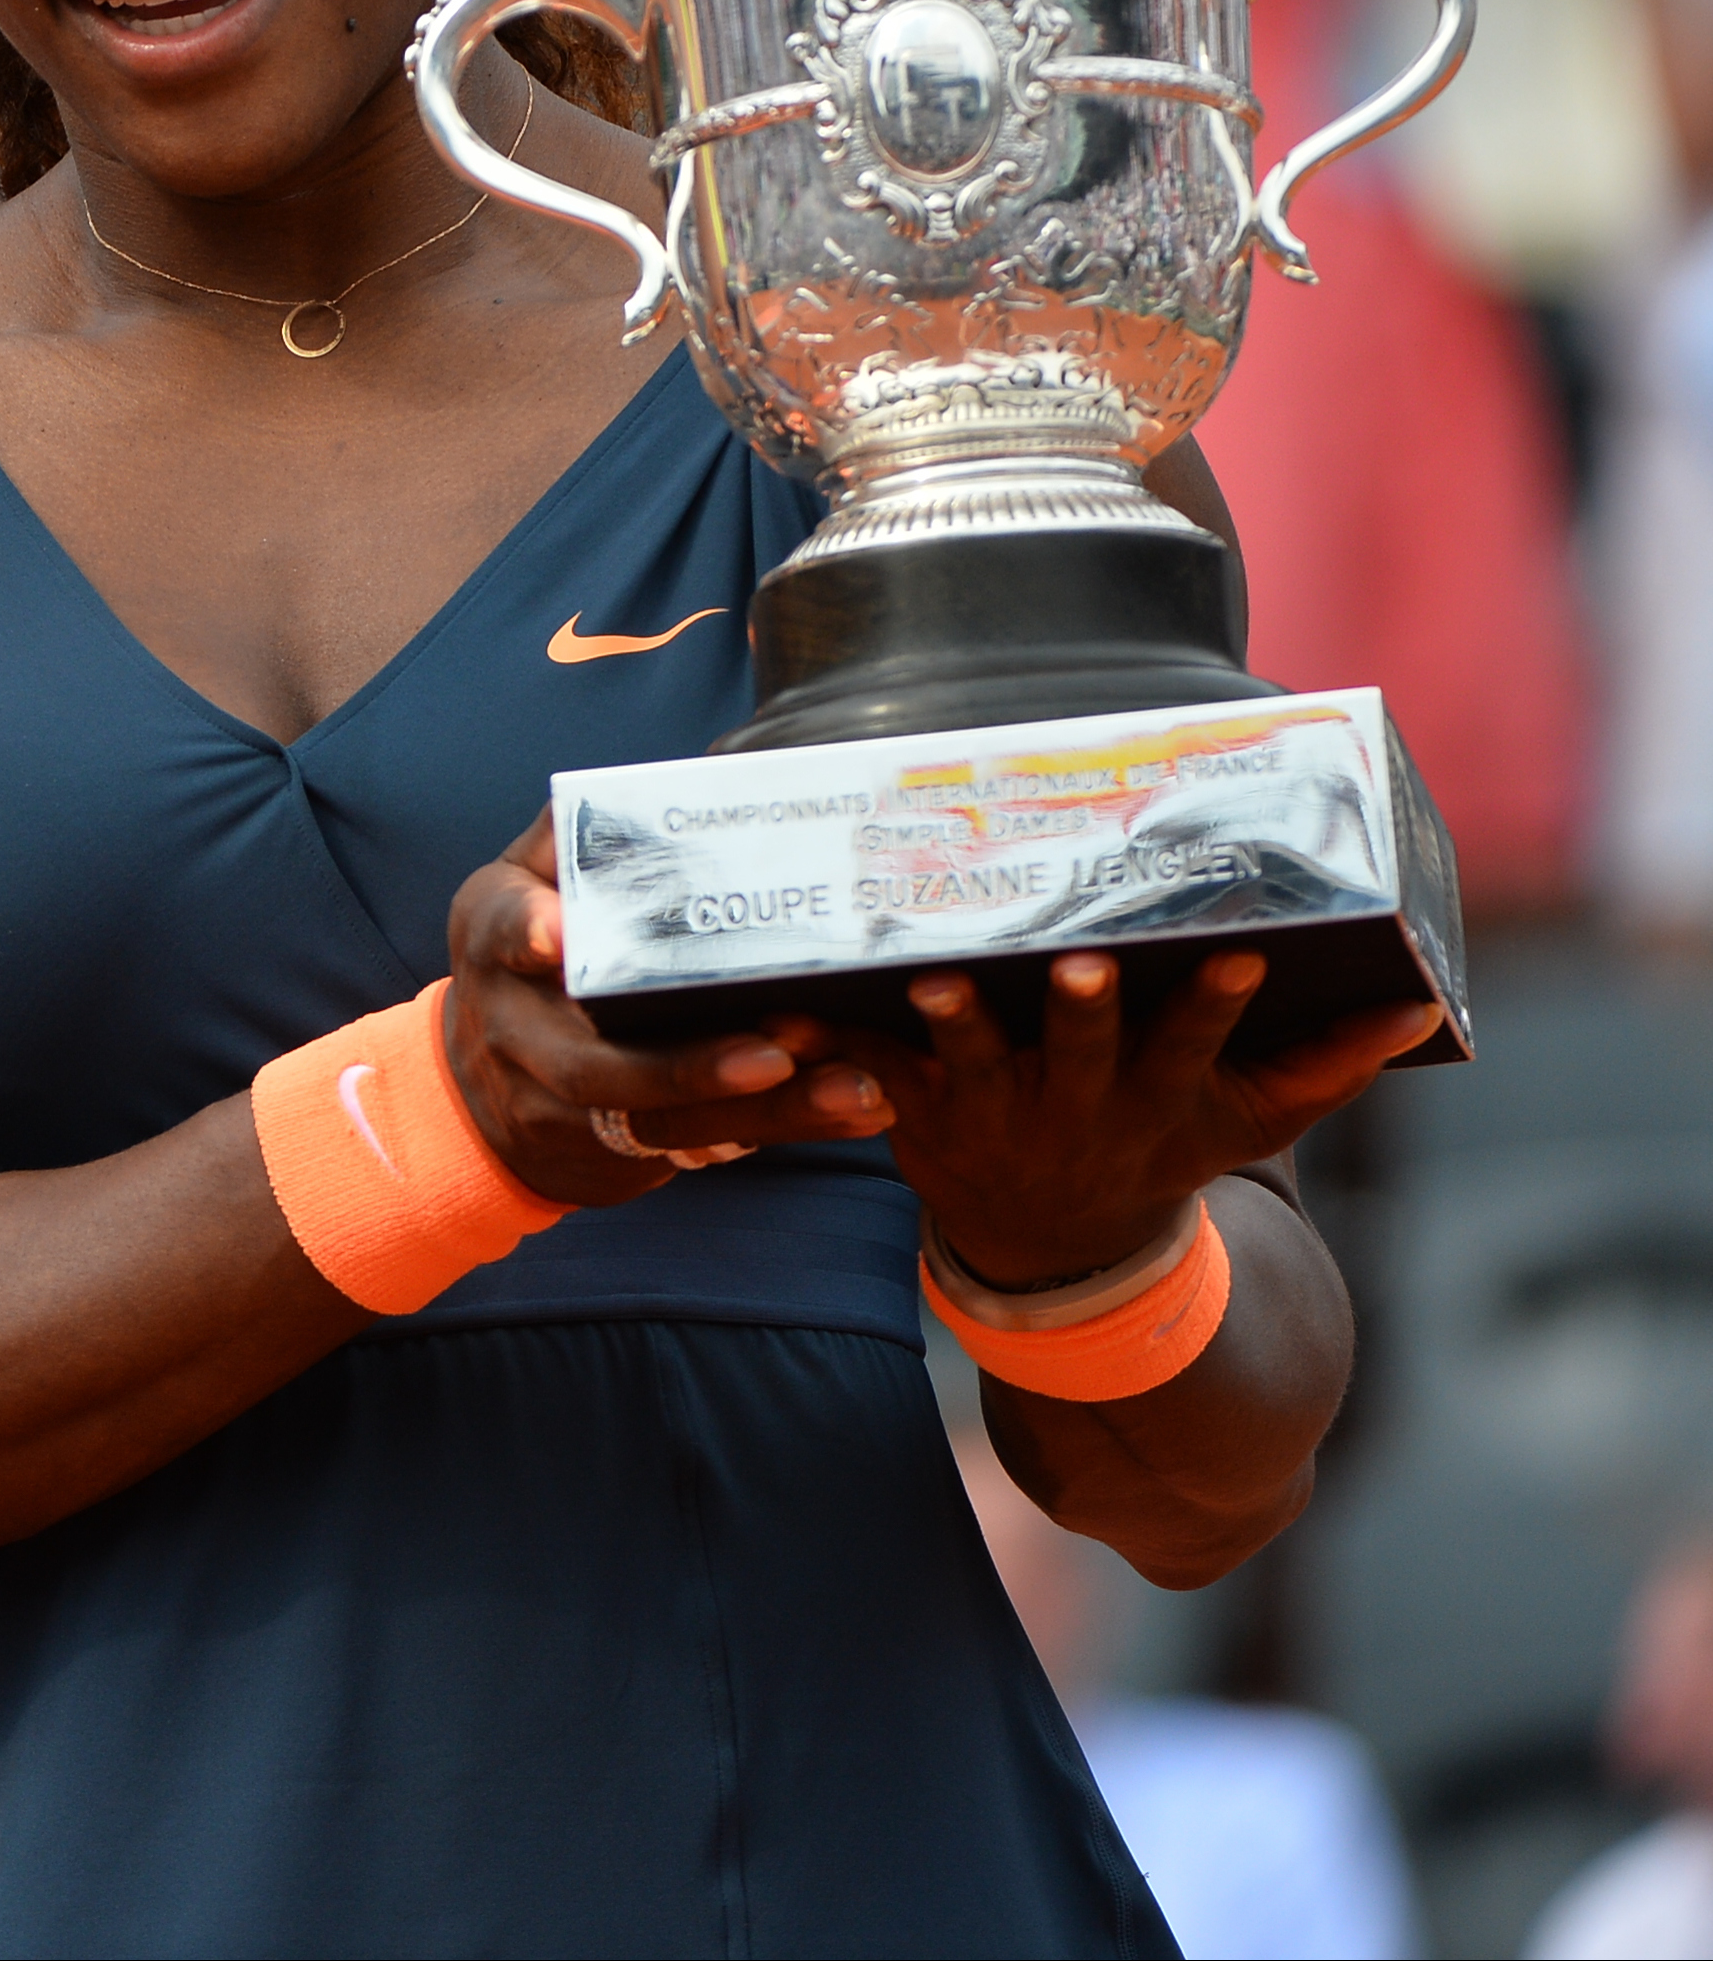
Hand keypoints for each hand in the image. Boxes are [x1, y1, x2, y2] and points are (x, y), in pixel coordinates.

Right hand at [441, 810, 898, 1204]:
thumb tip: (656, 784)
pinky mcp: (607, 1151)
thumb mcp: (522, 890)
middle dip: (688, 1067)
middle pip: (597, 1065)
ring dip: (759, 1111)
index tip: (559, 934)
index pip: (503, 932)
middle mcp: (515, 1033)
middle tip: (777, 1052)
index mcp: (495, 943)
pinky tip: (853, 1110)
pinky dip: (780, 1129)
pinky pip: (699, 1146)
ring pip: (660, 1120)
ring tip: (848, 1089)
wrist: (483, 1089)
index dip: (528, 932)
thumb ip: (574, 843)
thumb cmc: (525, 961)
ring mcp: (554, 1106)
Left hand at [869, 950, 1442, 1290]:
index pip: (1196, 1046)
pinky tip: (790, 1012)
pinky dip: (828, 1048)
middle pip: (1082, 1053)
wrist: (1061, 1254)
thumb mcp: (1249, 1123)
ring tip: (932, 978)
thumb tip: (1419, 1009)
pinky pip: (866, 1075)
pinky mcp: (917, 1113)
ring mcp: (994, 1113)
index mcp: (1155, 1098)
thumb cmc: (1162, 1155)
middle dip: (1084, 1013)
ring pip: (969, 1063)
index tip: (1239, 957)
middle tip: (1081, 961)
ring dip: (953, 1023)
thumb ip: (1327, 1066)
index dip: (1214, 1006)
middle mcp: (1076, 1106)